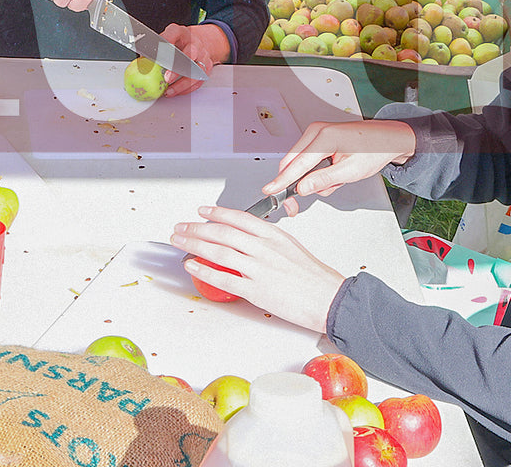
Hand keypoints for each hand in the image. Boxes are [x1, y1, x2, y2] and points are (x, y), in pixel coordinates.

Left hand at [158, 22, 228, 96]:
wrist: (197, 42)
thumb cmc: (178, 41)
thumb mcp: (166, 38)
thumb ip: (154, 46)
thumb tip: (141, 58)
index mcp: (181, 32)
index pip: (174, 33)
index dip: (166, 44)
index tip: (158, 54)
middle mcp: (194, 42)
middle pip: (190, 53)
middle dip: (178, 67)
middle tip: (167, 78)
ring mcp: (203, 54)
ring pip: (196, 70)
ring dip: (182, 83)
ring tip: (169, 91)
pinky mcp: (207, 66)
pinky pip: (199, 80)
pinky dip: (187, 88)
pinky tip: (176, 92)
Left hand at [170, 206, 344, 334]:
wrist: (331, 300)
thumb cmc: (316, 278)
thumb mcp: (293, 248)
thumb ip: (269, 242)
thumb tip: (247, 240)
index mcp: (274, 236)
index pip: (240, 218)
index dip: (217, 213)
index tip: (203, 210)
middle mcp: (264, 248)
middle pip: (223, 232)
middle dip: (197, 227)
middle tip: (182, 226)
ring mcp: (259, 268)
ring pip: (218, 251)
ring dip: (194, 244)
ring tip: (180, 241)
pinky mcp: (256, 290)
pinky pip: (223, 277)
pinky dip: (203, 270)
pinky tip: (192, 266)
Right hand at [261, 119, 416, 215]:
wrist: (387, 139)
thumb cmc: (374, 150)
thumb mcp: (351, 171)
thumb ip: (324, 180)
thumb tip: (302, 187)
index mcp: (325, 137)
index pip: (297, 164)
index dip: (281, 181)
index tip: (269, 191)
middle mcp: (316, 131)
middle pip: (291, 163)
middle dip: (294, 185)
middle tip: (294, 206)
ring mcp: (316, 132)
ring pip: (298, 163)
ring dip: (310, 178)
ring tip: (336, 180)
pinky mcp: (317, 137)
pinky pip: (305, 158)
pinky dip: (314, 171)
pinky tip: (333, 172)